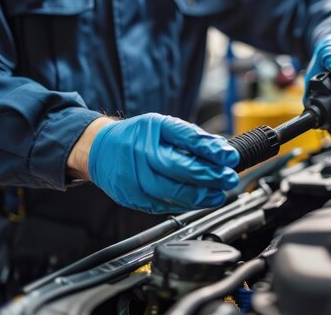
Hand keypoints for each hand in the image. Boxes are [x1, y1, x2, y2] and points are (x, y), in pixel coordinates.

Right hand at [68, 113, 238, 212]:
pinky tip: (199, 201)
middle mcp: (141, 155)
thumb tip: (221, 149)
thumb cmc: (136, 136)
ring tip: (219, 195)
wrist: (99, 150)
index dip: (210, 150)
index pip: (185, 139)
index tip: (230, 157)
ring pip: (171, 192)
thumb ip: (191, 137)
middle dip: (209, 177)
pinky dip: (184, 204)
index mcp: (152, 131)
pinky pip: (163, 205)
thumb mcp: (163, 125)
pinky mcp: (133, 198)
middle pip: (178, 169)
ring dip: (200, 196)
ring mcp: (134, 179)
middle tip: (229, 178)